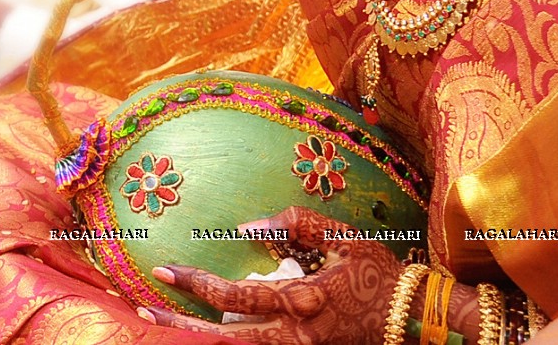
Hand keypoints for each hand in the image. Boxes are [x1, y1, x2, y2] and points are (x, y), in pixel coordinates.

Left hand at [137, 206, 406, 343]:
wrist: (414, 319)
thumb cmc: (378, 273)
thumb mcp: (343, 238)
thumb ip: (295, 224)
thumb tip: (246, 226)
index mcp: (302, 299)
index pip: (234, 296)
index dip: (196, 283)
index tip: (165, 270)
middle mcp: (296, 333)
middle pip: (225, 337)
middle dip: (181, 326)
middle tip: (144, 311)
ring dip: (197, 340)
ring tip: (161, 326)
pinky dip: (226, 344)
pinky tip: (202, 334)